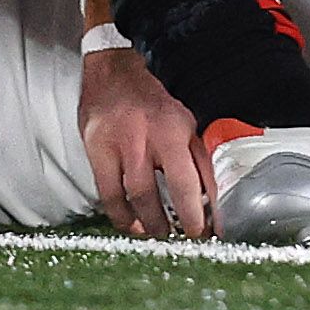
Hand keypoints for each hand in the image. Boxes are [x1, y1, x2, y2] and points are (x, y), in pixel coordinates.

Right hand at [81, 44, 210, 238]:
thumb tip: (214, 196)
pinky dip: (119, 214)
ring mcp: (117, 144)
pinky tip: (130, 222)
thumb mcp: (184, 122)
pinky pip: (107, 193)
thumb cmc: (152, 103)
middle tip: (179, 237)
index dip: (194, 212)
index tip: (203, 231)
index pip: (186, 180)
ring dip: (144, 223)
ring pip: (129, 196)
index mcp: (173, 129)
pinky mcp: (95, 150)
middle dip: (169, 222)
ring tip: (156, 234)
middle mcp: (145, 137)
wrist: (112, 72)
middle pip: (154, 193)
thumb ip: (198, 158)